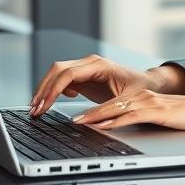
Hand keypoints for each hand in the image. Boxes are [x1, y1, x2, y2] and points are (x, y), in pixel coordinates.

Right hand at [28, 54, 184, 115]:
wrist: (149, 84)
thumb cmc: (141, 90)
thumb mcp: (126, 102)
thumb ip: (105, 111)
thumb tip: (81, 121)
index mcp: (99, 65)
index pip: (68, 73)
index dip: (53, 90)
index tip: (43, 105)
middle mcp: (90, 63)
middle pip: (57, 70)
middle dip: (44, 89)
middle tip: (34, 110)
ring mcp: (86, 68)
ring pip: (57, 74)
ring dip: (46, 90)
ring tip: (38, 109)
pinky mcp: (85, 76)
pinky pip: (63, 80)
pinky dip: (54, 90)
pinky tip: (52, 103)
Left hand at [73, 89, 184, 132]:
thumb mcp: (158, 118)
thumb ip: (141, 121)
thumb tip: (120, 131)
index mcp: (139, 98)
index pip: (109, 104)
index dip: (90, 111)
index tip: (73, 119)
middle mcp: (141, 97)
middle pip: (106, 104)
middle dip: (86, 113)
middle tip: (69, 120)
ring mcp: (149, 102)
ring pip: (115, 108)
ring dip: (94, 116)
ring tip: (77, 123)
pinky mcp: (158, 111)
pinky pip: (132, 115)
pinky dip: (115, 120)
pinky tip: (103, 125)